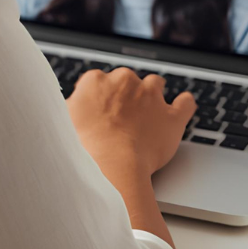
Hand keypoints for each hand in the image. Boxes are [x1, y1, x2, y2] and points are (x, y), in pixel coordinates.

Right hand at [65, 66, 195, 174]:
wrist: (111, 167)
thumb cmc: (83, 148)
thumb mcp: (62, 122)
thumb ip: (70, 108)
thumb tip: (72, 107)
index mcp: (95, 81)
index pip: (99, 82)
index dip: (100, 98)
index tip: (101, 112)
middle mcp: (124, 81)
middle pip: (127, 81)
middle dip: (125, 96)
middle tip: (120, 119)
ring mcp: (151, 96)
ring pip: (155, 84)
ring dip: (152, 95)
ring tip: (148, 113)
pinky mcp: (172, 116)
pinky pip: (185, 103)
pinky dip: (184, 104)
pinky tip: (182, 105)